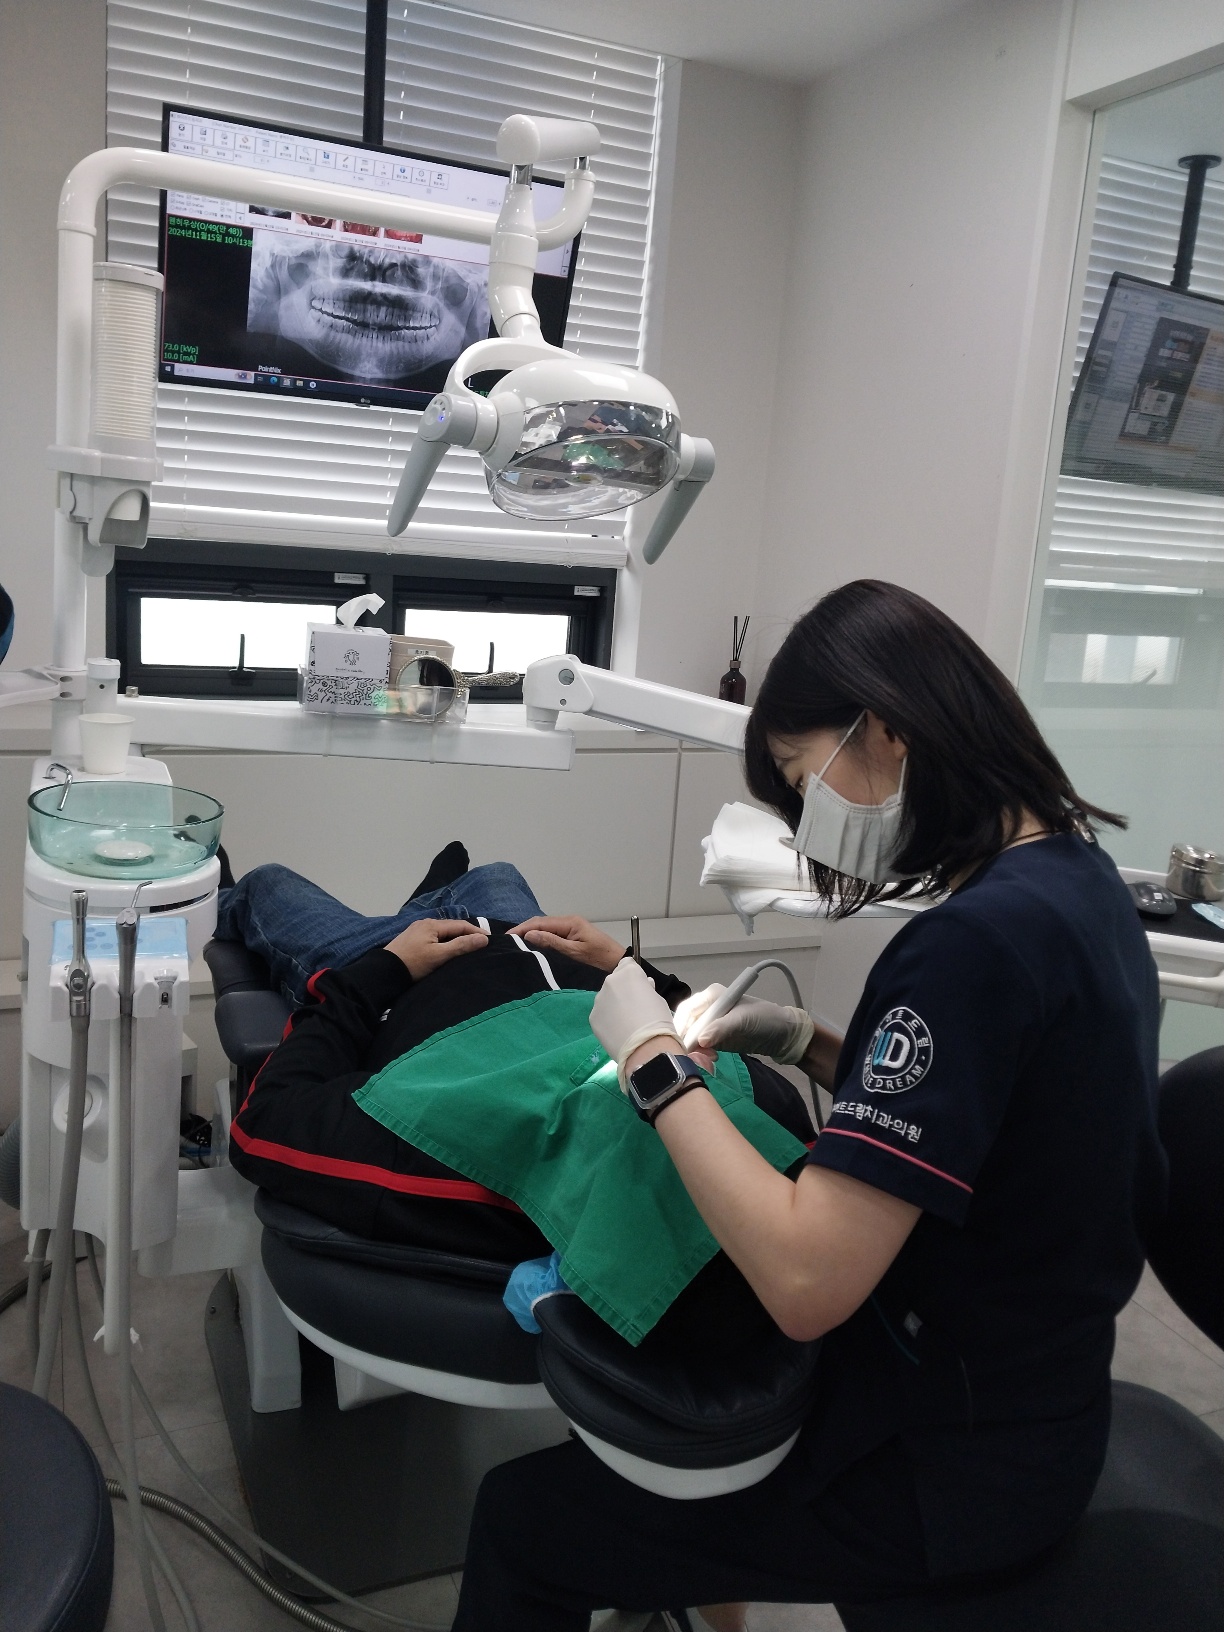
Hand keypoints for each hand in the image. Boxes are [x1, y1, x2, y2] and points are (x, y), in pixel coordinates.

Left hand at [385, 918, 487, 980]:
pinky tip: (448, 951)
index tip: (490, 941)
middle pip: (451, 928)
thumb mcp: (439, 956)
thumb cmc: (413, 964)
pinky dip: (445, 943)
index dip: (476, 932)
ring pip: (443, 933)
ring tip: (468, 948)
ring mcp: (417, 932)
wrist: (384, 974)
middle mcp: (424, 924)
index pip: (460, 925)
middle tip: (481, 945)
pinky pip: (434, 938)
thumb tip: (483, 939)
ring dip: (456, 939)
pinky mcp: (412, 940)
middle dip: (467, 934)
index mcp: (432, 924)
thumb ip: (461, 946)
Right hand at [509, 914, 624, 972]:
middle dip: (524, 929)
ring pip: (546, 926)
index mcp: (569, 922)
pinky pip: (552, 931)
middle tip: (508, 940)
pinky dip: (540, 935)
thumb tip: (529, 934)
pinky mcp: (573, 933)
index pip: (540, 923)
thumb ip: (551, 942)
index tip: (507, 937)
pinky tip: (532, 942)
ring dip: (531, 932)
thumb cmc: (598, 958)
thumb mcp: (573, 952)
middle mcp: (569, 920)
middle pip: (541, 922)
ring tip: (516, 942)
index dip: (522, 928)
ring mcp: (571, 926)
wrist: (617, 961)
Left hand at [589, 957, 681, 1088]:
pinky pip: (601, 1014)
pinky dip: (608, 1019)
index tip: (640, 986)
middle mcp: (610, 982)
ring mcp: (599, 1000)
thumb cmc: (658, 1020)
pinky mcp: (593, 1017)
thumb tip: (643, 986)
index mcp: (629, 973)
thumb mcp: (658, 999)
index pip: (627, 964)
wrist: (645, 1048)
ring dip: (614, 1005)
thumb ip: (646, 989)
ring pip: (606, 998)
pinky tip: (618, 1031)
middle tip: (634, 1007)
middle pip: (615, 981)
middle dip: (623, 990)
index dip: (634, 975)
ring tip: (626, 1023)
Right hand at [675, 984, 814, 1066]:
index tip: (680, 1044)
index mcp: (711, 996)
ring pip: (692, 1039)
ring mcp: (711, 1025)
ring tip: (707, 1059)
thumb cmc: (765, 1019)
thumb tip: (700, 1040)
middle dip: (688, 1042)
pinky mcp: (716, 1040)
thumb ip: (721, 1029)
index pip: (686, 1010)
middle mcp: (708, 1009)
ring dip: (695, 1051)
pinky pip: (701, 1048)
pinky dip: (702, 1055)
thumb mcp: (744, 1020)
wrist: (784, 1035)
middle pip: (686, 1026)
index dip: (681, 1026)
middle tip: (694, 1056)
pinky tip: (710, 1060)